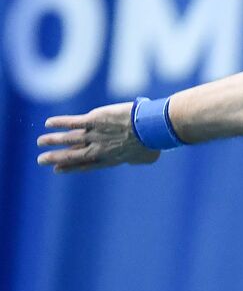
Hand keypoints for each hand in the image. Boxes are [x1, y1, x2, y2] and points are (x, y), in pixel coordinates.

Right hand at [36, 103, 160, 173]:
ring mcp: (95, 135)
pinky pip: (72, 122)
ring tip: (40, 142)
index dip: (71, 168)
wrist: (150, 129)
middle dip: (56, 158)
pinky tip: (48, 124)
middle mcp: (99, 149)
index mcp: (111, 159)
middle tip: (41, 160)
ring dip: (52, 141)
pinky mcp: (93, 120)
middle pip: (72, 156)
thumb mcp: (147, 158)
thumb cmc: (154, 143)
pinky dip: (59, 123)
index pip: (87, 165)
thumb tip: (136, 161)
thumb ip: (138, 161)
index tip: (58, 169)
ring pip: (68, 140)